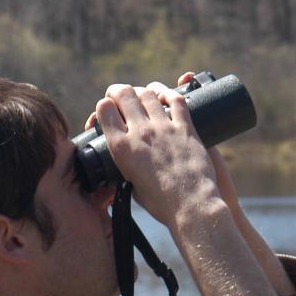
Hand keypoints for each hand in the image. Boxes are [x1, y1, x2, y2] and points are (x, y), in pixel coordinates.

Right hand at [92, 82, 221, 229]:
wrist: (191, 206)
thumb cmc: (161, 203)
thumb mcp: (132, 186)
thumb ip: (127, 168)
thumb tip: (127, 161)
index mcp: (122, 148)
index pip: (104, 110)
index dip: (104, 105)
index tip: (108, 108)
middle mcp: (140, 133)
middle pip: (124, 94)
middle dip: (120, 90)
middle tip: (122, 95)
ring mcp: (164, 128)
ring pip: (149, 93)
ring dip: (143, 90)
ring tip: (143, 94)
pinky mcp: (186, 128)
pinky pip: (176, 100)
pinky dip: (169, 93)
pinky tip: (166, 96)